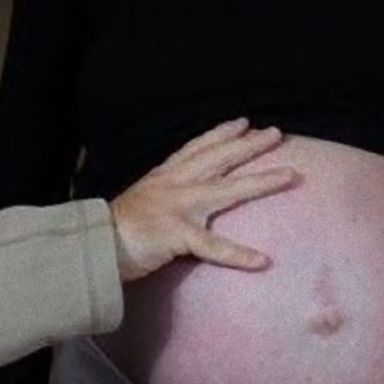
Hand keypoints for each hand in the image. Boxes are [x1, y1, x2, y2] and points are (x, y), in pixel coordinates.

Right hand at [109, 119, 298, 280]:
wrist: (93, 245)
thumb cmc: (114, 230)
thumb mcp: (141, 203)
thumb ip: (160, 198)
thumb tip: (172, 203)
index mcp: (163, 177)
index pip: (196, 147)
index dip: (220, 133)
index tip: (243, 122)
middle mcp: (174, 184)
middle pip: (219, 158)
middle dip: (250, 144)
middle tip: (278, 133)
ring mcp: (177, 207)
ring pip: (228, 190)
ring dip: (262, 181)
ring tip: (291, 175)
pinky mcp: (176, 235)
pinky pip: (213, 247)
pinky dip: (238, 255)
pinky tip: (262, 261)